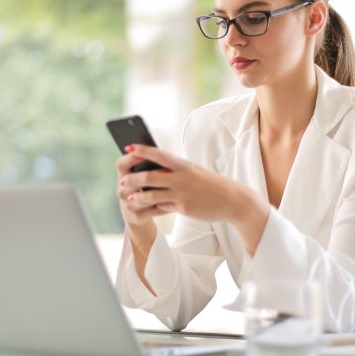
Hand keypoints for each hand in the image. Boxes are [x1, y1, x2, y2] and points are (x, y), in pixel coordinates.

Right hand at [115, 147, 166, 228]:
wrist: (139, 212)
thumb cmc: (144, 188)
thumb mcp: (142, 175)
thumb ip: (147, 165)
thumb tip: (159, 152)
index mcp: (123, 176)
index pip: (121, 164)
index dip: (131, 157)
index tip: (146, 152)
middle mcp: (122, 190)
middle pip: (132, 180)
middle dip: (148, 176)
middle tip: (167, 172)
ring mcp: (128, 204)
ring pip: (143, 196)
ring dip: (158, 192)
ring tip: (174, 187)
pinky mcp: (136, 216)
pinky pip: (152, 209)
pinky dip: (165, 206)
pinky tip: (175, 202)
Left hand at [119, 144, 269, 253]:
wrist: (232, 199)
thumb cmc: (210, 184)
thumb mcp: (194, 171)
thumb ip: (175, 170)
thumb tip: (155, 170)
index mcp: (183, 164)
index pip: (159, 154)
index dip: (142, 150)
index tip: (128, 148)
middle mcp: (181, 177)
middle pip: (150, 176)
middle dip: (133, 179)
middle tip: (122, 181)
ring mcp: (182, 193)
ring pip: (152, 194)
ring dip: (137, 196)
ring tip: (128, 198)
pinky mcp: (184, 207)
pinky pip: (162, 207)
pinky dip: (151, 207)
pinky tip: (144, 208)